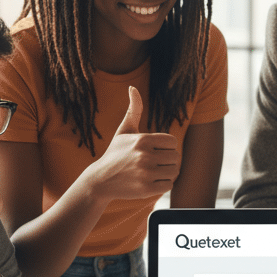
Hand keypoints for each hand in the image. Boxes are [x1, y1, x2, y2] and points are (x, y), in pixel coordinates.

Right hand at [87, 86, 181, 202]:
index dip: (166, 147)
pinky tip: (151, 181)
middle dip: (167, 160)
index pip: (172, 142)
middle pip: (176, 157)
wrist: (100, 180)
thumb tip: (132, 87)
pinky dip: (163, 184)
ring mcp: (145, 173)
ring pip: (174, 171)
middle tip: (155, 163)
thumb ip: (133, 109)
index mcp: (142, 139)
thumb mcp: (124, 130)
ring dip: (167, 173)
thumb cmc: (115, 153)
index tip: (155, 150)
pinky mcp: (146, 189)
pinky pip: (169, 185)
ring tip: (154, 171)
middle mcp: (144, 155)